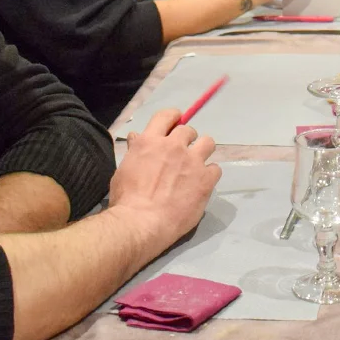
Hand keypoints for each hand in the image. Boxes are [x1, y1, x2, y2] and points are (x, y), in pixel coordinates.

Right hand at [109, 109, 221, 252]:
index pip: (167, 116)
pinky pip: (216, 169)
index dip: (173, 119)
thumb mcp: (124, 170)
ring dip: (203, 151)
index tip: (175, 126)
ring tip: (197, 166)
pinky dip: (209, 175)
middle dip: (187, 140)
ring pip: (208, 143)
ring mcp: (193, 161)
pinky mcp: (206, 179)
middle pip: (189, 130)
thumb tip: (137, 136)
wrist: (141, 223)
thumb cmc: (126, 199)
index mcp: (151, 141)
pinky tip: (202, 185)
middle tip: (182, 155)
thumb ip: (135, 151)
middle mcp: (174, 146)